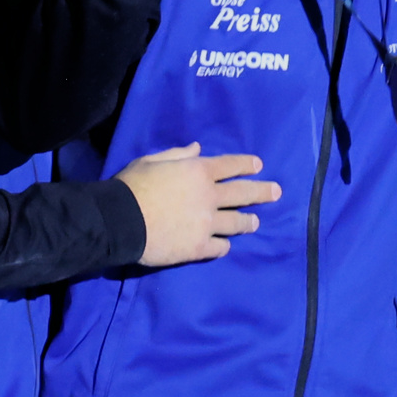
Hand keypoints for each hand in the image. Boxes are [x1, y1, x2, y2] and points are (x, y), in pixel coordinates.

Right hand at [117, 143, 280, 266]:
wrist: (119, 221)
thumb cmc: (132, 186)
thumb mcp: (151, 161)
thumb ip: (177, 155)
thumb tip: (197, 148)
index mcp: (198, 172)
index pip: (230, 165)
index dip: (246, 165)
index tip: (259, 165)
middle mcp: (209, 197)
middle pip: (243, 193)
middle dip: (262, 191)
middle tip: (277, 192)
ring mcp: (207, 224)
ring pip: (237, 222)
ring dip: (248, 222)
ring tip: (255, 223)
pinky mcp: (199, 247)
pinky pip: (219, 247)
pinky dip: (223, 245)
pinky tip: (225, 246)